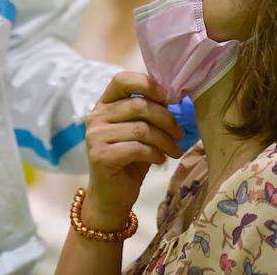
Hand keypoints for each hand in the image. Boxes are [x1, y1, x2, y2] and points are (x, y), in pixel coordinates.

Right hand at [82, 72, 184, 227]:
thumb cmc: (130, 160)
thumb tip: (176, 98)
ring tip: (175, 150)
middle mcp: (96, 117)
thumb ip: (150, 113)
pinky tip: (161, 160)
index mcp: (104, 104)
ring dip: (165, 140)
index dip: (147, 84)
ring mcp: (96, 136)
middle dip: (166, 119)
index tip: (168, 97)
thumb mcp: (140, 132)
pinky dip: (155, 154)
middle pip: (139, 105)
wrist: (111, 196)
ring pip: (141, 129)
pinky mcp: (101, 156)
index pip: (121, 80)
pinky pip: (137, 148)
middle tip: (180, 133)